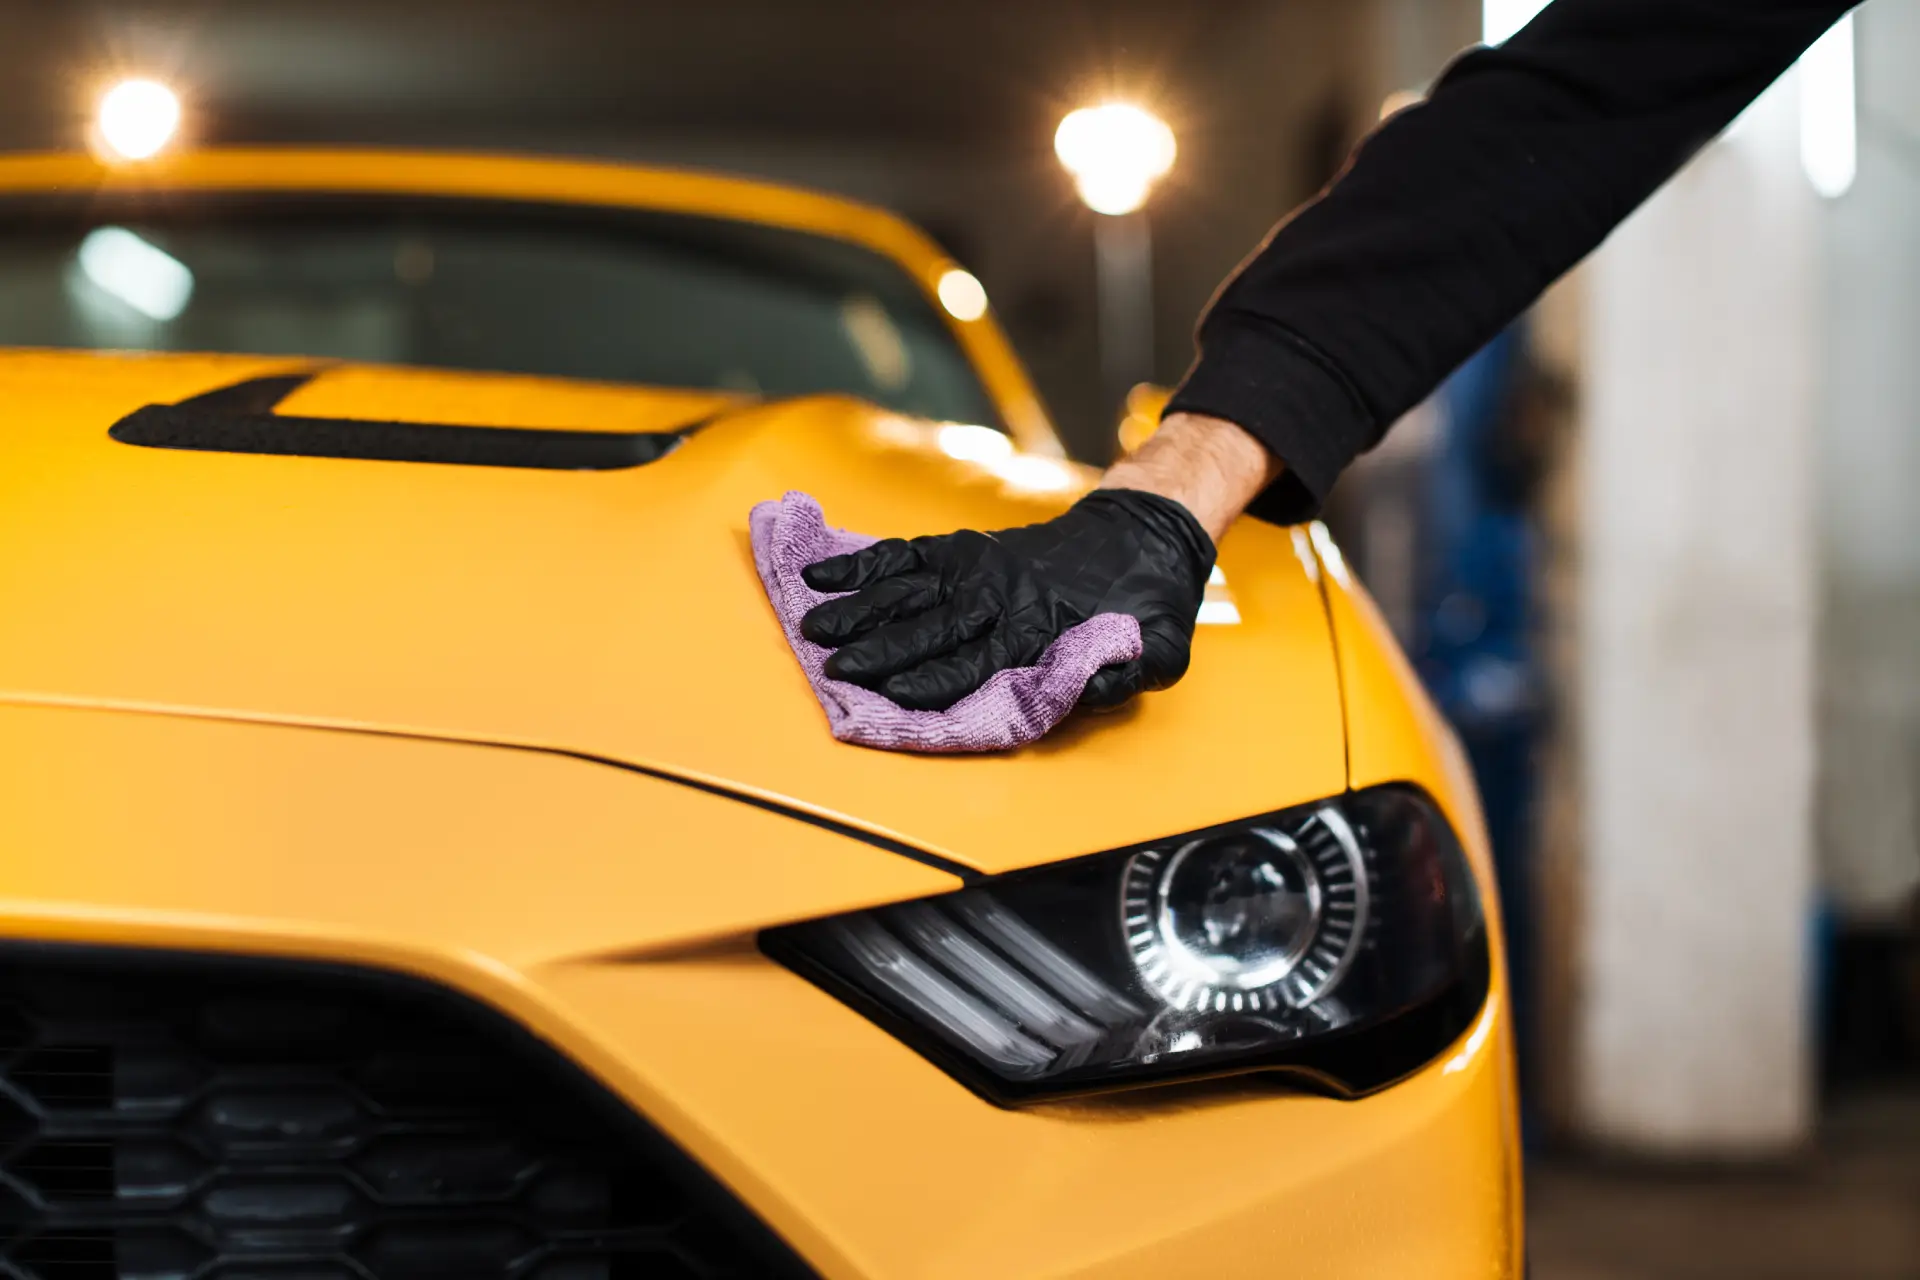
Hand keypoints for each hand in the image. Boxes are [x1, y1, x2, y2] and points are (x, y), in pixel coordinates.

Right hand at [799, 489, 1215, 711]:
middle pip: (929, 628)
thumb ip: (1124, 675)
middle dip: (879, 649)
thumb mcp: (1159, 649)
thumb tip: (1089, 687)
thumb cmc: (1146, 603)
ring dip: (858, 609)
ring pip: (907, 590)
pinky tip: (821, 575)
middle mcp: (997, 596)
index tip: (892, 692)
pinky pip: (906, 557)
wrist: (1140, 531)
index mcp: (1037, 627)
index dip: (932, 678)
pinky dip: (863, 564)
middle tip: (833, 668)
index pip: (974, 661)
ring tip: (811, 625)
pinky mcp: (963, 549)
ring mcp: (976, 568)